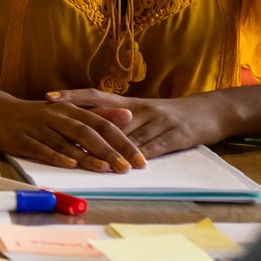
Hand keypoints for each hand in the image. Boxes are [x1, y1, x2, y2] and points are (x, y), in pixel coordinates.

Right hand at [0, 92, 146, 171]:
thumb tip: (128, 115)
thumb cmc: (36, 114)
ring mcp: (38, 127)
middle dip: (110, 150)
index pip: (102, 125)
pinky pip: (41, 148)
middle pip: (88, 133)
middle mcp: (57, 116)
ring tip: (105, 168)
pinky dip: (55, 156)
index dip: (123, 142)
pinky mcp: (21, 138)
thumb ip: (98, 114)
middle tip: (128, 168)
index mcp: (70, 109)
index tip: (140, 160)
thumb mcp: (67, 111)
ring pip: (66, 141)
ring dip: (86, 155)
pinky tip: (69, 165)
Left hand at [49, 89, 225, 158]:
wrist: (213, 111)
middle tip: (53, 126)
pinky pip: (154, 147)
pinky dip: (138, 156)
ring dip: (105, 145)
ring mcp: (159, 121)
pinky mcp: (176, 135)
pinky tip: (125, 165)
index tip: (48, 98)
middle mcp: (141, 108)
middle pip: (106, 116)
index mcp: (131, 102)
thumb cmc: (172, 115)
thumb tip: (86, 126)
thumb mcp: (144, 112)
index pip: (96, 95)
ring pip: (127, 134)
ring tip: (80, 152)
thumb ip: (118, 119)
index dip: (72, 96)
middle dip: (80, 122)